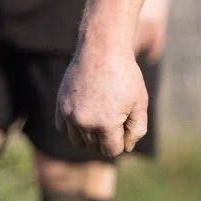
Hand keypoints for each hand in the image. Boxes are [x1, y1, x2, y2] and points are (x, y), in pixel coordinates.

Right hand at [56, 45, 147, 159]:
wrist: (102, 50)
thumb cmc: (126, 76)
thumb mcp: (140, 103)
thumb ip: (137, 129)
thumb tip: (127, 148)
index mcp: (106, 124)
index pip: (111, 150)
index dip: (121, 143)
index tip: (125, 126)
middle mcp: (84, 122)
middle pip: (95, 146)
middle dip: (106, 138)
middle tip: (115, 116)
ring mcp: (69, 114)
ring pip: (78, 141)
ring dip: (89, 135)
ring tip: (101, 117)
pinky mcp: (60, 104)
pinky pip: (63, 128)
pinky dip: (74, 126)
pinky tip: (86, 114)